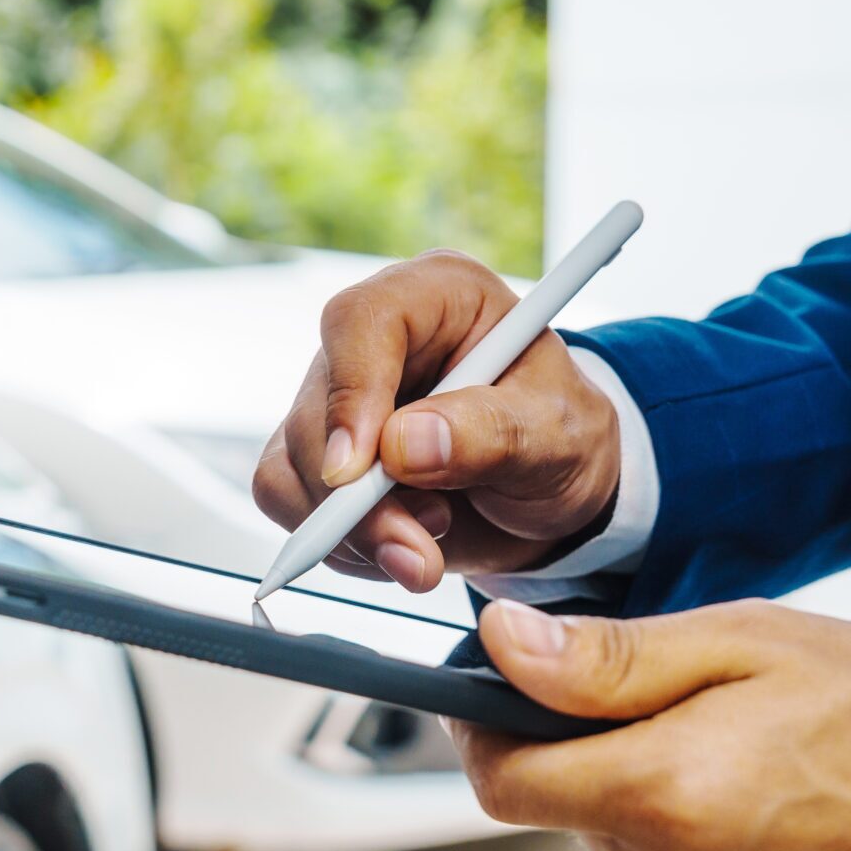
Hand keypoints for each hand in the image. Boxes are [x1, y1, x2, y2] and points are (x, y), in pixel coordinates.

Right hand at [251, 251, 622, 591]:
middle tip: (417, 550)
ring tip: (426, 553)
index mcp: (439, 297)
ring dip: (350, 532)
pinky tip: (397, 548)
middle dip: (358, 500)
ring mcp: (340, 398)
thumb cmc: (561, 439)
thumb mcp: (557, 435)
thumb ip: (490, 434)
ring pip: (292, 462)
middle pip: (317, 408)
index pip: (360, 322)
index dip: (351, 393)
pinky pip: (288, 499)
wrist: (551, 493)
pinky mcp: (320, 453)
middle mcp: (377, 341)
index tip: (359, 470)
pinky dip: (340, 545)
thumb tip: (403, 445)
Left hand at [448, 598, 850, 850]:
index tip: (501, 697)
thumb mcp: (749, 645)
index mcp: (659, 795)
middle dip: (614, 766)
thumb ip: (609, 660)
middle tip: (713, 724)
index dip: (488, 732)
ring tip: (771, 785)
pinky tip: (787, 846)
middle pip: (578, 818)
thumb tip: (497, 648)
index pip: (502, 781)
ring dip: (668, 825)